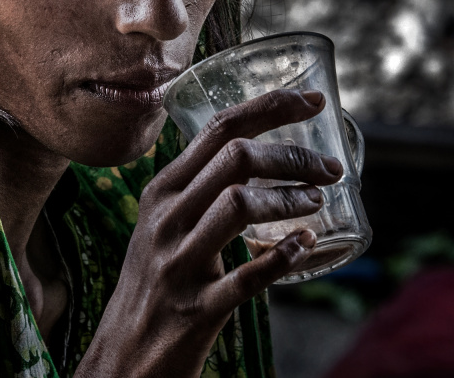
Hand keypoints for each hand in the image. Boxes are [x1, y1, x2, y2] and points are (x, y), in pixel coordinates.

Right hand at [75, 89, 342, 377]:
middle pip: (235, 157)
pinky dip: (283, 257)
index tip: (312, 101)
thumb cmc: (154, 281)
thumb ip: (196, 190)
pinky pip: (247, 276)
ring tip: (316, 202)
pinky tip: (304, 246)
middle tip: (328, 168)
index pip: (217, 128)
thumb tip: (254, 155)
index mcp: (162, 190)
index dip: (270, 107)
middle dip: (291, 155)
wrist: (125, 352)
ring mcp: (179, 262)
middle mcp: (166, 217)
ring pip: (240, 204)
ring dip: (289, 200)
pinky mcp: (196, 307)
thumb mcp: (162, 223)